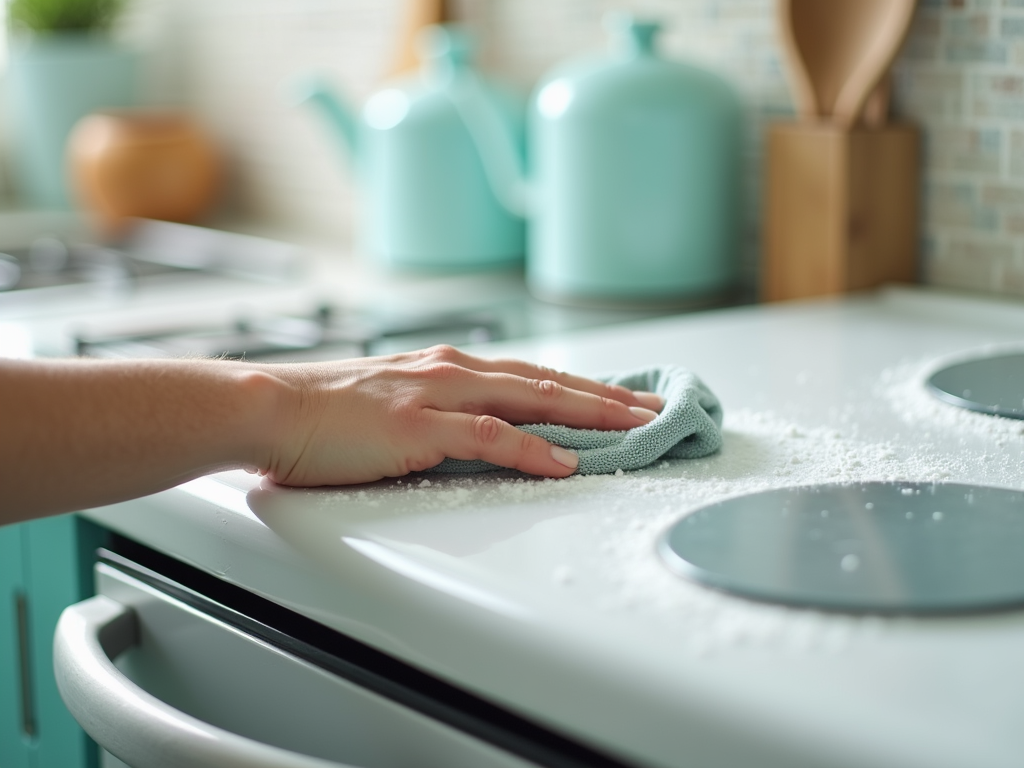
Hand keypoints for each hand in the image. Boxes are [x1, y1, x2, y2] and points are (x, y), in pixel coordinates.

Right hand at [256, 345, 663, 485]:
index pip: (533, 375)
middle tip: (654, 410)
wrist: (271, 407)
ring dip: (587, 414)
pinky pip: (488, 436)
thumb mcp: (397, 405)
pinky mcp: (418, 427)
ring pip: (532, 399)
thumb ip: (442, 414)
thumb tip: (481, 434)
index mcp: (448, 368)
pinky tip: (565, 461)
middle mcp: (452, 372)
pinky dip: (531, 448)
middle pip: (548, 381)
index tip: (622, 400)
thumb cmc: (326, 412)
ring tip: (633, 428)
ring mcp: (437, 395)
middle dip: (606, 397)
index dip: (583, 387)